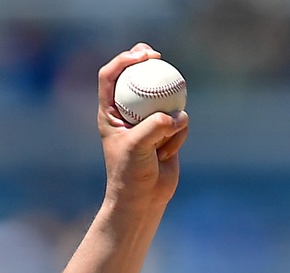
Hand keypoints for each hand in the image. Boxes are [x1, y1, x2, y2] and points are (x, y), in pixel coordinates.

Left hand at [95, 44, 187, 220]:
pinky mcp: (166, 131)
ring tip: (161, 145)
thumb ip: (155, 127)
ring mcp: (148, 120)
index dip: (123, 60)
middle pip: (135, 76)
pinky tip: (168, 154)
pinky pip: (179, 121)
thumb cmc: (130, 175)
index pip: (110, 76)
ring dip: (169, 119)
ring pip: (165, 101)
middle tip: (158, 56)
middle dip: (145, 61)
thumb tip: (177, 115)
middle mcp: (128, 113)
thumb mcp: (138, 148)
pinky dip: (178, 136)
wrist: (143, 199)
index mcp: (110, 112)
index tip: (142, 56)